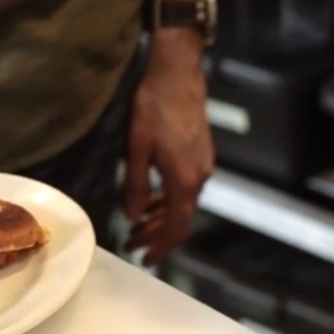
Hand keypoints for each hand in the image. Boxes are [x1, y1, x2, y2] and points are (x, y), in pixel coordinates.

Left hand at [123, 30, 213, 264]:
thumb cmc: (152, 109)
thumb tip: (133, 217)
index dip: (161, 245)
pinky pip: (184, 188)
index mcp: (184, 180)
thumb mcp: (136, 149)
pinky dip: (167, 201)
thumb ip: (136, 186)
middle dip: (155, 235)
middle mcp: (199, 177)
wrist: (177, 75)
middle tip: (130, 244)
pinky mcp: (200, 154)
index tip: (144, 258)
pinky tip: (151, 201)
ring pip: (182, 204)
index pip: (176, 226)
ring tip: (136, 227)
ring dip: (160, 218)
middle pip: (179, 218)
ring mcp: (203, 165)